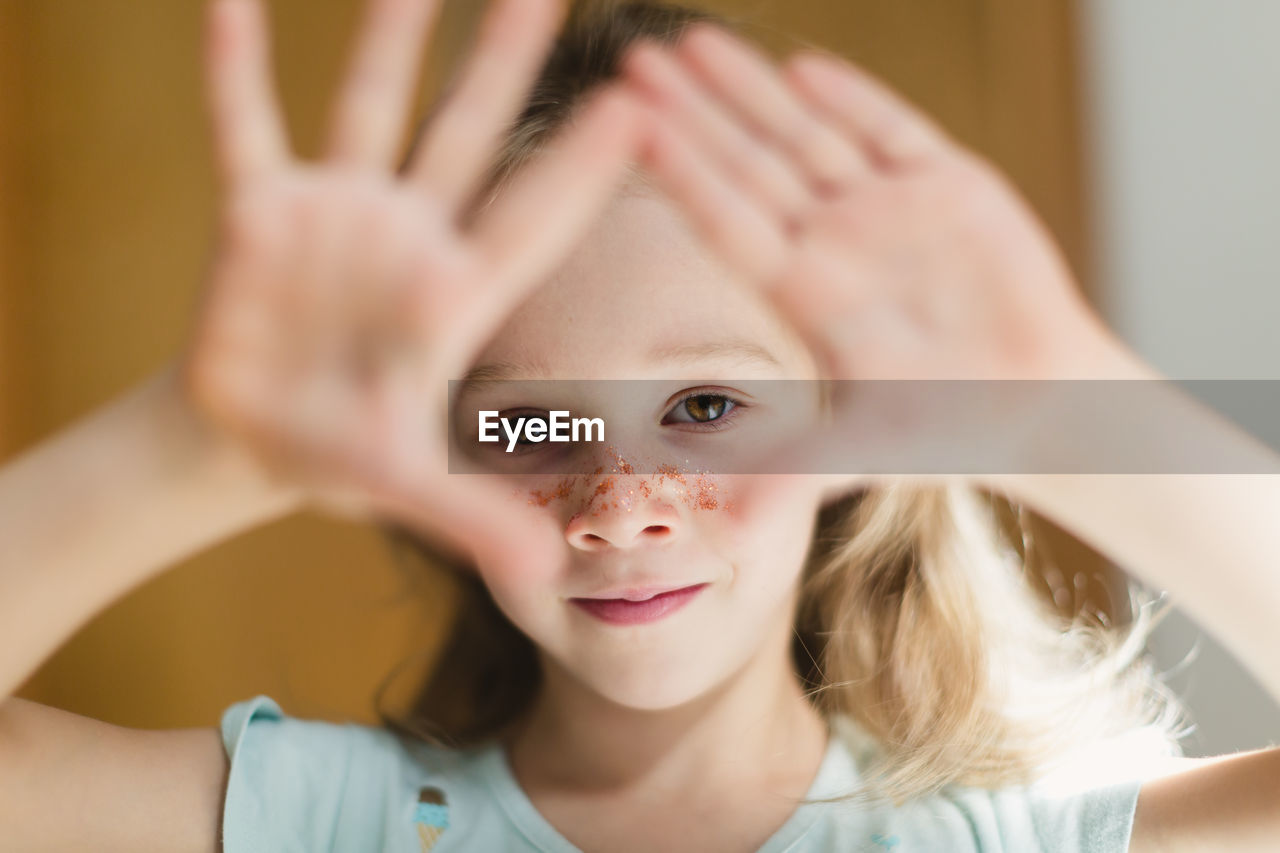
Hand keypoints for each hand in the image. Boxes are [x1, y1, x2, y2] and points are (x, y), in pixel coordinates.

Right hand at [178, 0, 642, 573]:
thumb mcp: (408, 488)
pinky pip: (243, 128)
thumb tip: (549, 578)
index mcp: (455, 295)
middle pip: (470, 132)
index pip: (534, 218)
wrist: (253, 439)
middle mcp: (408, 238)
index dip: (584, 165)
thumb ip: (474, 520)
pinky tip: (231, 2)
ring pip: (372, 107)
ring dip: (391, 36)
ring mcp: (336, 216)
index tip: (642, 101)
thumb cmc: (340, 459)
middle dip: (506, 57)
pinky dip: (234, 70)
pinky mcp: (257, 215)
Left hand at [622, 26, 1147, 481]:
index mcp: (803, 290)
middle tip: (634, 60)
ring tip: (695, 42)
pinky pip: (893, 131)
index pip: (727, 219)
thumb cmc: (947, 430)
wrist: (1035, 402)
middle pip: (751, 164)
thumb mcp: (862, 450)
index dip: (680, 171)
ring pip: (809, 135)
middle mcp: (832, 240)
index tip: (627, 126)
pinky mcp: (947, 185)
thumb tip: (727, 531)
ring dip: (754, 91)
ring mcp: (885, 208)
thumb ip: (795, 472)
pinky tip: (804, 67)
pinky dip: (854, 100)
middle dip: (696, 113)